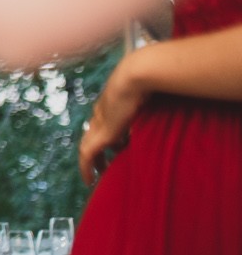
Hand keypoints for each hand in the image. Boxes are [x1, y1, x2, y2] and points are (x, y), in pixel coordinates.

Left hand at [79, 55, 147, 185]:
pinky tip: (89, 180)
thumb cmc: (150, 81)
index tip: (115, 147)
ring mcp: (99, 123)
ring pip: (88, 146)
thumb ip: (153, 108)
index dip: (108, 136)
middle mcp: (101, 114)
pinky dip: (86, 167)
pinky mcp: (102, 133)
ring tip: (97, 176)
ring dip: (92, 162)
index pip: (104, 123)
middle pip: (92, 136)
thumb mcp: (151, 97)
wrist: (137, 75)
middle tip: (101, 167)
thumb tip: (167, 116)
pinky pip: (88, 155)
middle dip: (96, 152)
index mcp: (111, 104)